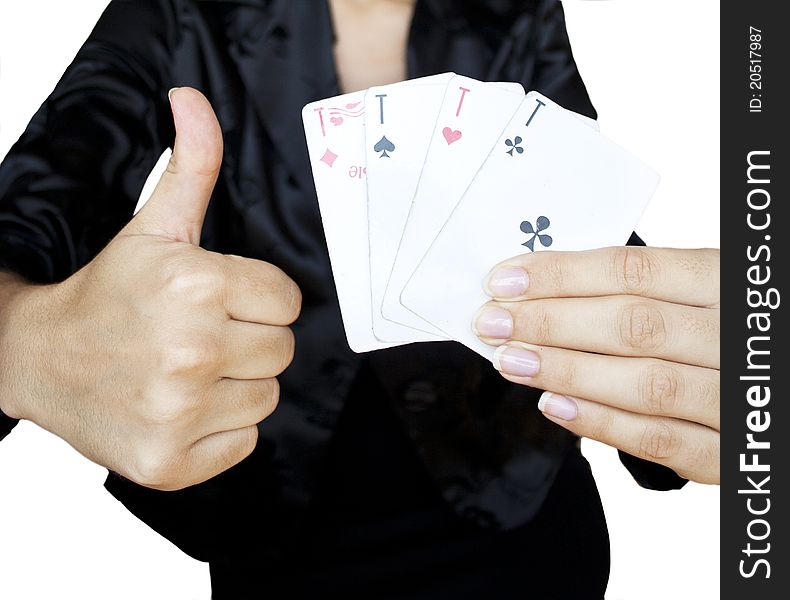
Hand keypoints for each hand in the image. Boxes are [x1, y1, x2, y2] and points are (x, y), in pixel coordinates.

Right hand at [0, 88, 300, 490]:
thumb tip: (191, 99)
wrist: (38, 359)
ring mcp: (180, 413)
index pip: (288, 301)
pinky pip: (245, 442)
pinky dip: (221, 428)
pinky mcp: (172, 462)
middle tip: (201, 334)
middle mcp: (191, 352)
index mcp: (198, 287)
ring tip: (189, 369)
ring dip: (237, 383)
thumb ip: (189, 167)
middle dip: (250, 339)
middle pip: (282, 350)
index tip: (219, 300)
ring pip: (267, 396)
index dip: (258, 299)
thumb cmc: (107, 291)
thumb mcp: (152, 226)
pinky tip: (181, 406)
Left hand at [473, 247, 718, 483]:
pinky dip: (601, 422)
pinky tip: (552, 405)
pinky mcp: (729, 453)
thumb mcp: (700, 290)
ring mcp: (738, 398)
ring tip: (510, 360)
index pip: (633, 271)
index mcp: (727, 282)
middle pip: (632, 325)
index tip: (503, 281)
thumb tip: (543, 289)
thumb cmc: (726, 329)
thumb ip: (639, 290)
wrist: (783, 383)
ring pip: (645, 384)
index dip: (561, 275)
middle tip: (491, 322)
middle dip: (549, 322)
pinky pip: (661, 440)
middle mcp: (737, 337)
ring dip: (565, 371)